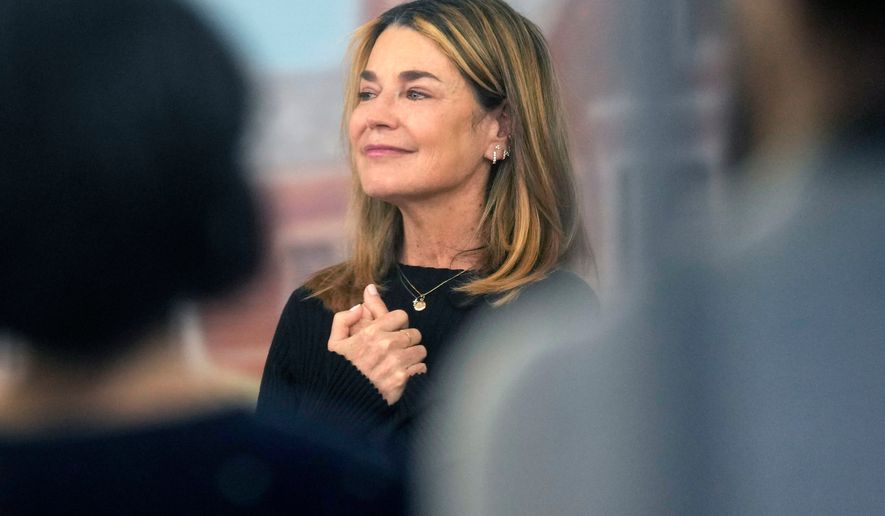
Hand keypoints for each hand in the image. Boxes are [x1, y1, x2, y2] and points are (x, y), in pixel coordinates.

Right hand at [328, 284, 425, 404]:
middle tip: (398, 346)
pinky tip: (405, 372)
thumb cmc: (340, 370)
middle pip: (414, 333)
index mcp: (371, 332)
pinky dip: (416, 370)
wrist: (343, 400)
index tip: (393, 330)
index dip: (399, 322)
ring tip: (402, 360)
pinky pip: (421, 367)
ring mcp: (396, 362)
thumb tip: (360, 306)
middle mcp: (386, 344)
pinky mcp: (402, 378)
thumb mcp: (334, 343)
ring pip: (420, 350)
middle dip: (407, 338)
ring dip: (413, 354)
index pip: (401, 315)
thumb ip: (344, 319)